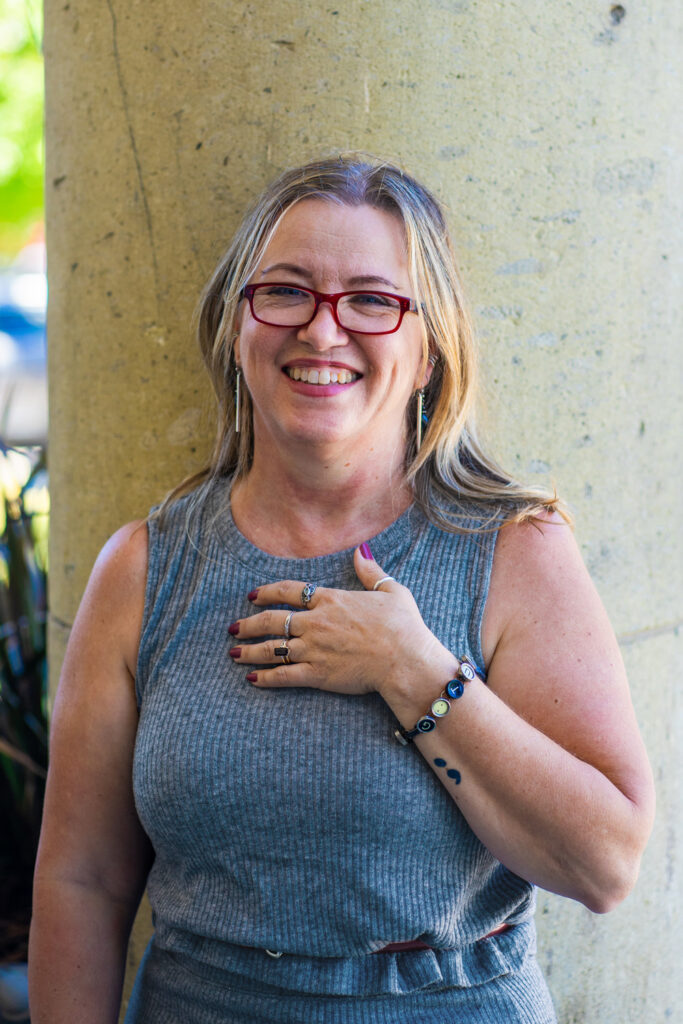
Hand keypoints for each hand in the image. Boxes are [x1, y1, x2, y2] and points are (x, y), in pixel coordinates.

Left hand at [227, 545, 454, 699]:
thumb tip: (361, 551)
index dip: (267, 592)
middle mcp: (315, 622)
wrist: (405, 659)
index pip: (289, 590)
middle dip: (248, 624)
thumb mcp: (391, 590)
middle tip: (233, 628)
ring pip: (271, 648)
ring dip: (250, 651)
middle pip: (271, 620)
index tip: (253, 596)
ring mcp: (313, 648)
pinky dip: (265, 678)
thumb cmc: (403, 626)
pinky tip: (252, 679)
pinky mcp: (317, 674)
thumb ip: (371, 571)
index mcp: (330, 599)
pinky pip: (283, 675)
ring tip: (234, 653)